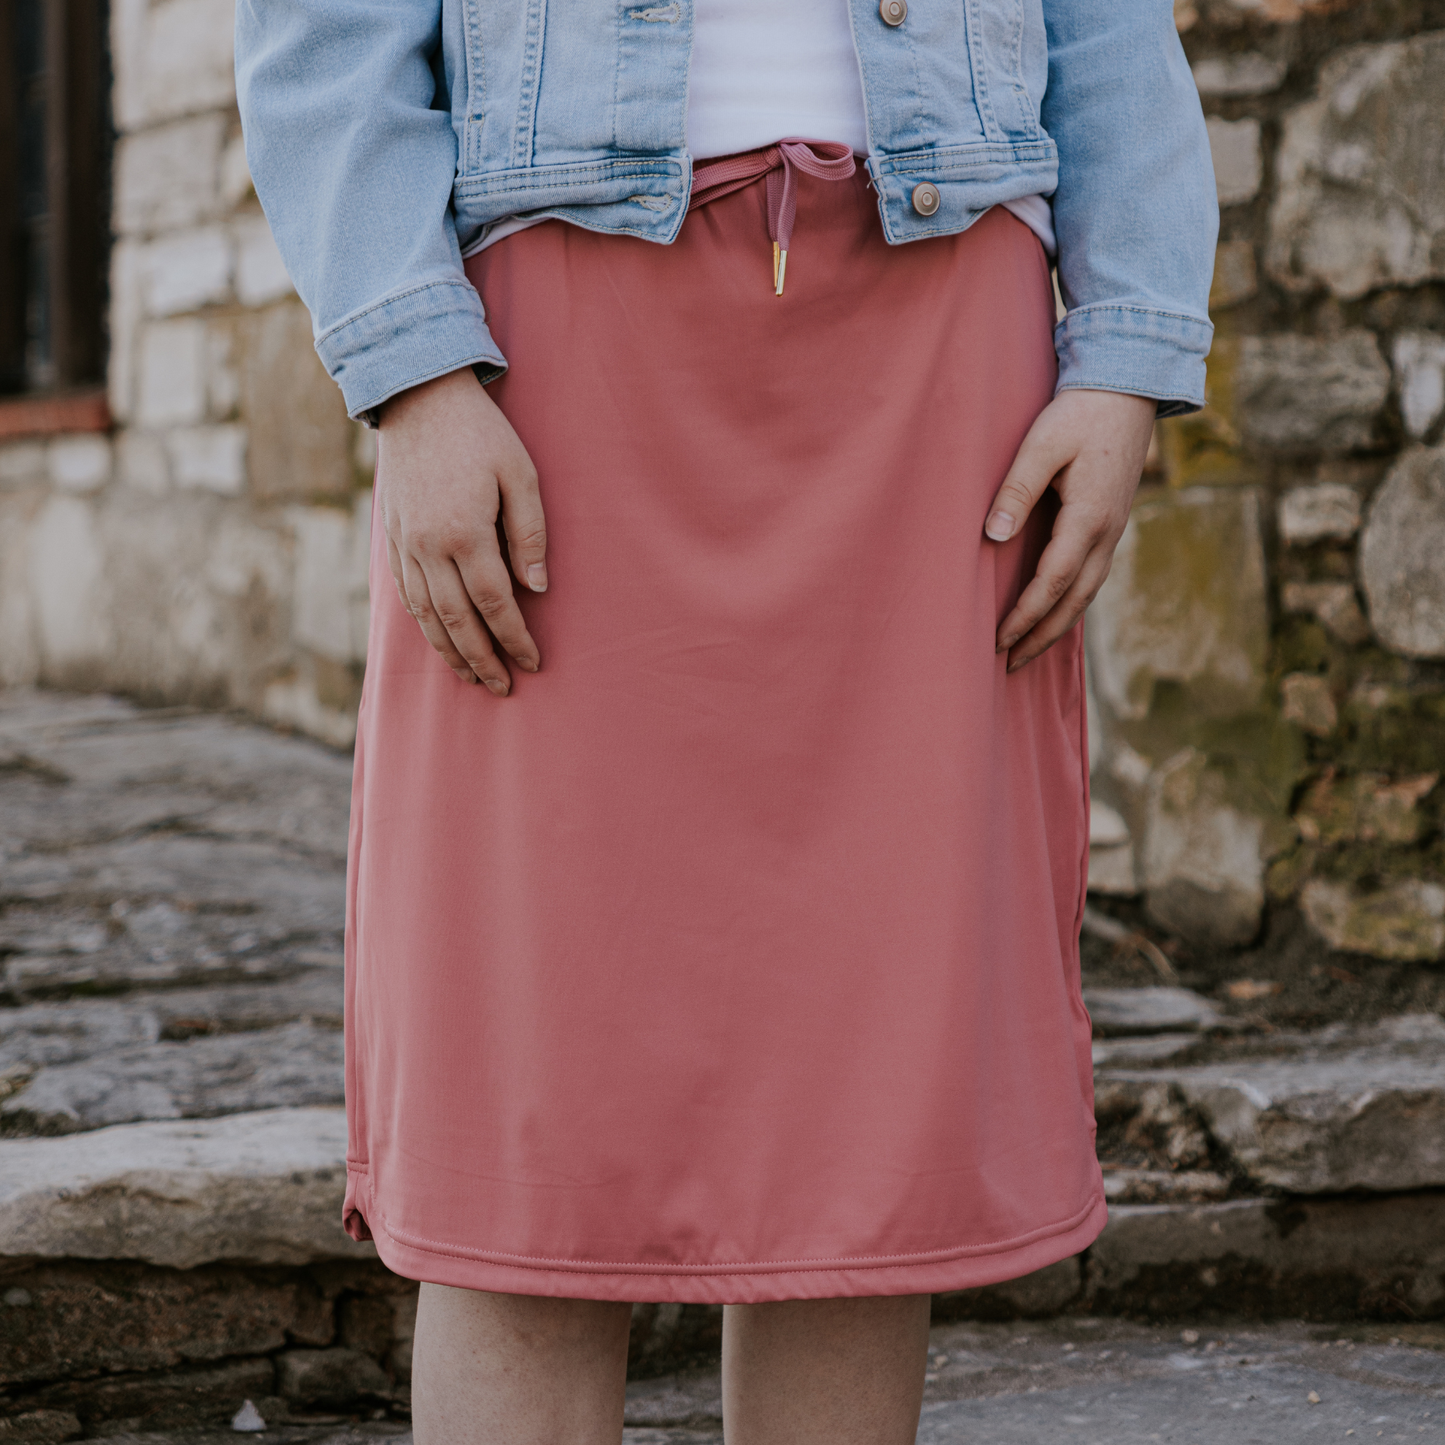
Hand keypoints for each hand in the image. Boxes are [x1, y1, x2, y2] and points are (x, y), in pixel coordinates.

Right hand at [377, 367, 546, 695]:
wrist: (417, 396)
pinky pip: (406, 594)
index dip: (515, 638)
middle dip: (482, 659)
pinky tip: (440, 640)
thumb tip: (537, 588)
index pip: (494, 602)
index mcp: (464, 532)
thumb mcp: (520, 473)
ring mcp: (405, 543)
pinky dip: (424, 624)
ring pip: (426, 614)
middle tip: (503, 687)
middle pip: (457, 620)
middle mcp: (428, 546)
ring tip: (472, 678)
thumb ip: (530, 532)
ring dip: (449, 651)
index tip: (534, 662)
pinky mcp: (392, 537)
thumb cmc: (480, 433)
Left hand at [985, 389, 1155, 672]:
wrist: (1128, 388)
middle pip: (1074, 602)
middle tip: (1009, 665)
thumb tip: (992, 538)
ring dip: (1057, 625)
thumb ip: (1015, 491)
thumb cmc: (1079, 413)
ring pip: (1086, 593)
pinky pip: (1091, 577)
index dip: (1025, 616)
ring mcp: (1114, 530)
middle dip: (1041, 637)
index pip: (1053, 582)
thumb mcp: (1040, 445)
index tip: (998, 641)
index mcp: (1089, 517)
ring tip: (1026, 651)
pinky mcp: (1112, 524)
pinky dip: (1071, 603)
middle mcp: (1107, 533)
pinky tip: (1052, 613)